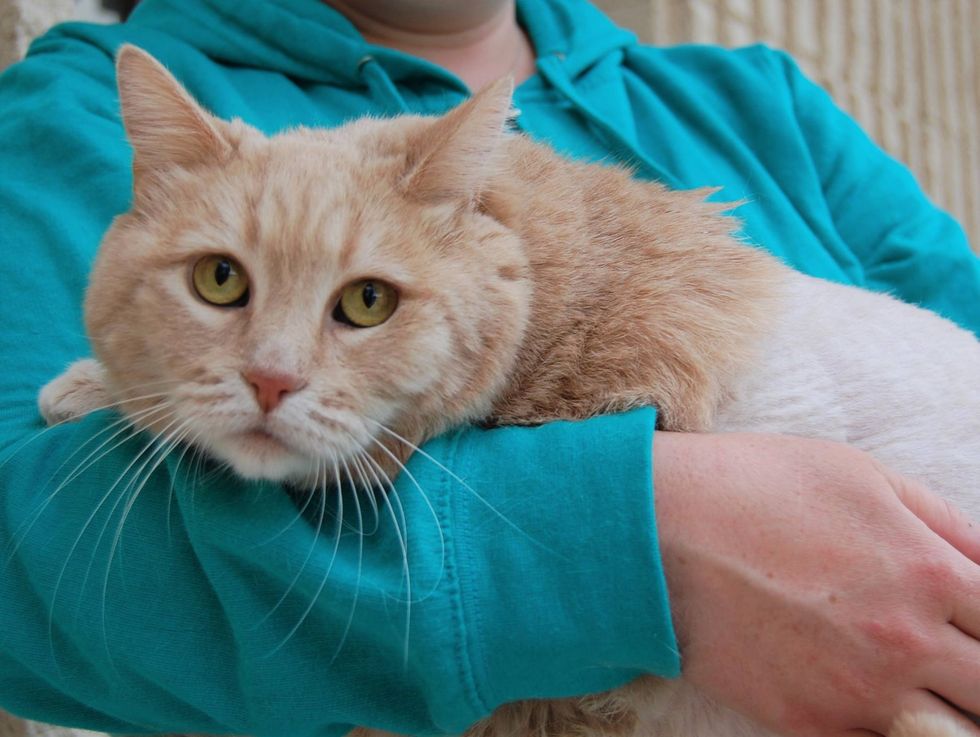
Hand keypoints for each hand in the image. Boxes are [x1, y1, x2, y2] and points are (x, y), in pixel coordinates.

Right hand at [653, 432, 979, 736]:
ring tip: (927, 689)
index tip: (974, 624)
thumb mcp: (859, 474)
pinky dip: (896, 734)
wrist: (655, 530)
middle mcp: (904, 641)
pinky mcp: (808, 723)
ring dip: (950, 714)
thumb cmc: (752, 486)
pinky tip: (880, 706)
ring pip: (952, 736)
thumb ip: (942, 522)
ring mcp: (857, 691)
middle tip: (957, 661)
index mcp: (926, 569)